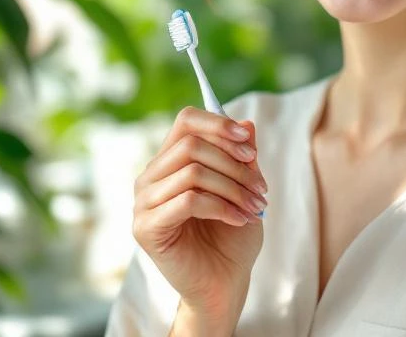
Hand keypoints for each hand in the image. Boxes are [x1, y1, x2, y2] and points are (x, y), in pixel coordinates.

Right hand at [132, 106, 266, 318]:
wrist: (224, 283)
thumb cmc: (231, 236)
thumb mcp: (244, 189)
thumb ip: (241, 157)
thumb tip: (247, 124)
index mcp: (169, 161)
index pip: (186, 121)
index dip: (218, 124)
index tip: (250, 142)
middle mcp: (150, 177)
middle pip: (192, 145)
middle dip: (234, 164)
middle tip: (262, 188)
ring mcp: (143, 202)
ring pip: (192, 171)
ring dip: (233, 187)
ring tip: (256, 207)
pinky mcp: (146, 228)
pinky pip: (188, 200)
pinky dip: (222, 207)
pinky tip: (240, 220)